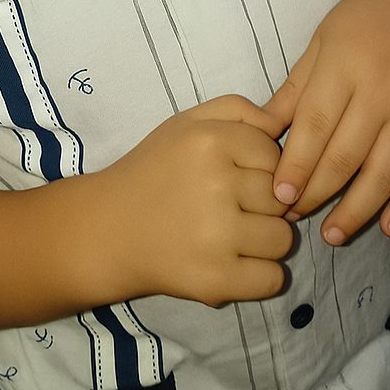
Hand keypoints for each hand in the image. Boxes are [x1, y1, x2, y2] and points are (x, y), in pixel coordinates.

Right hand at [97, 95, 292, 306]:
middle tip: (228, 208)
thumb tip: (280, 124)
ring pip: (283, 240)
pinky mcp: (215, 280)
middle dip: (263, 204)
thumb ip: (237, 110)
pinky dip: (260, 276)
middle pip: (280, 198)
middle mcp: (216, 185)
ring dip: (264, 241)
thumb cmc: (152, 172)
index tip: (233, 177)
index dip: (259, 167)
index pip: (273, 155)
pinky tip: (233, 264)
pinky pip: (273, 279)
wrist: (106, 230)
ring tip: (231, 236)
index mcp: (210, 141)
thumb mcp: (186, 122)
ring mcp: (217, 236)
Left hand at [263, 0, 389, 244]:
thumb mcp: (320, 42)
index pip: (316, 128)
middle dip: (317, 193)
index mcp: (343, 69)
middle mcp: (379, 93)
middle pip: (346, 156)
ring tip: (333, 234)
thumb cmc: (364, 18)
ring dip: (359, 209)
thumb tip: (261, 131)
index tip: (277, 196)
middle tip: (291, 218)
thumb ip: (294, 90)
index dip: (297, 166)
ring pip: (385, 172)